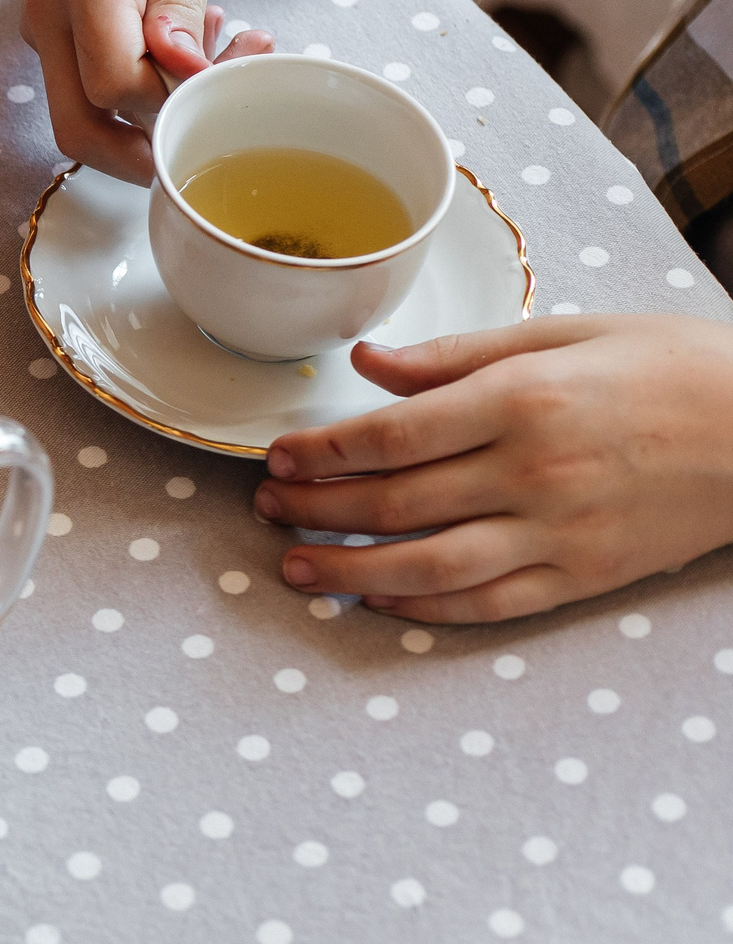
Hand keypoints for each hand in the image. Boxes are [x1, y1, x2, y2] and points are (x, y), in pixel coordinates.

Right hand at [23, 0, 376, 178]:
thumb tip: (176, 73)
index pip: (113, 83)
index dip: (175, 99)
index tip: (233, 60)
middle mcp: (49, 13)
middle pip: (80, 130)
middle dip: (156, 143)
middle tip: (228, 94)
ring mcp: (45, 31)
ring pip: (84, 121)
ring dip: (153, 119)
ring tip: (221, 50)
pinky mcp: (57, 38)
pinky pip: (89, 93)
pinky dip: (142, 96)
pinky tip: (186, 48)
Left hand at [253, 315, 732, 622]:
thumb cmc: (675, 366)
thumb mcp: (568, 333)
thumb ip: (458, 354)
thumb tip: (368, 363)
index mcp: (522, 400)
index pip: (390, 435)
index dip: (321, 451)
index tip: (280, 454)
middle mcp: (533, 472)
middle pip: (393, 505)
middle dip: (315, 510)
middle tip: (268, 506)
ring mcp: (559, 533)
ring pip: (427, 568)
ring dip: (347, 572)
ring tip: (294, 567)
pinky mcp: (585, 577)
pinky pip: (487, 606)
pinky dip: (423, 610)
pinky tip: (376, 599)